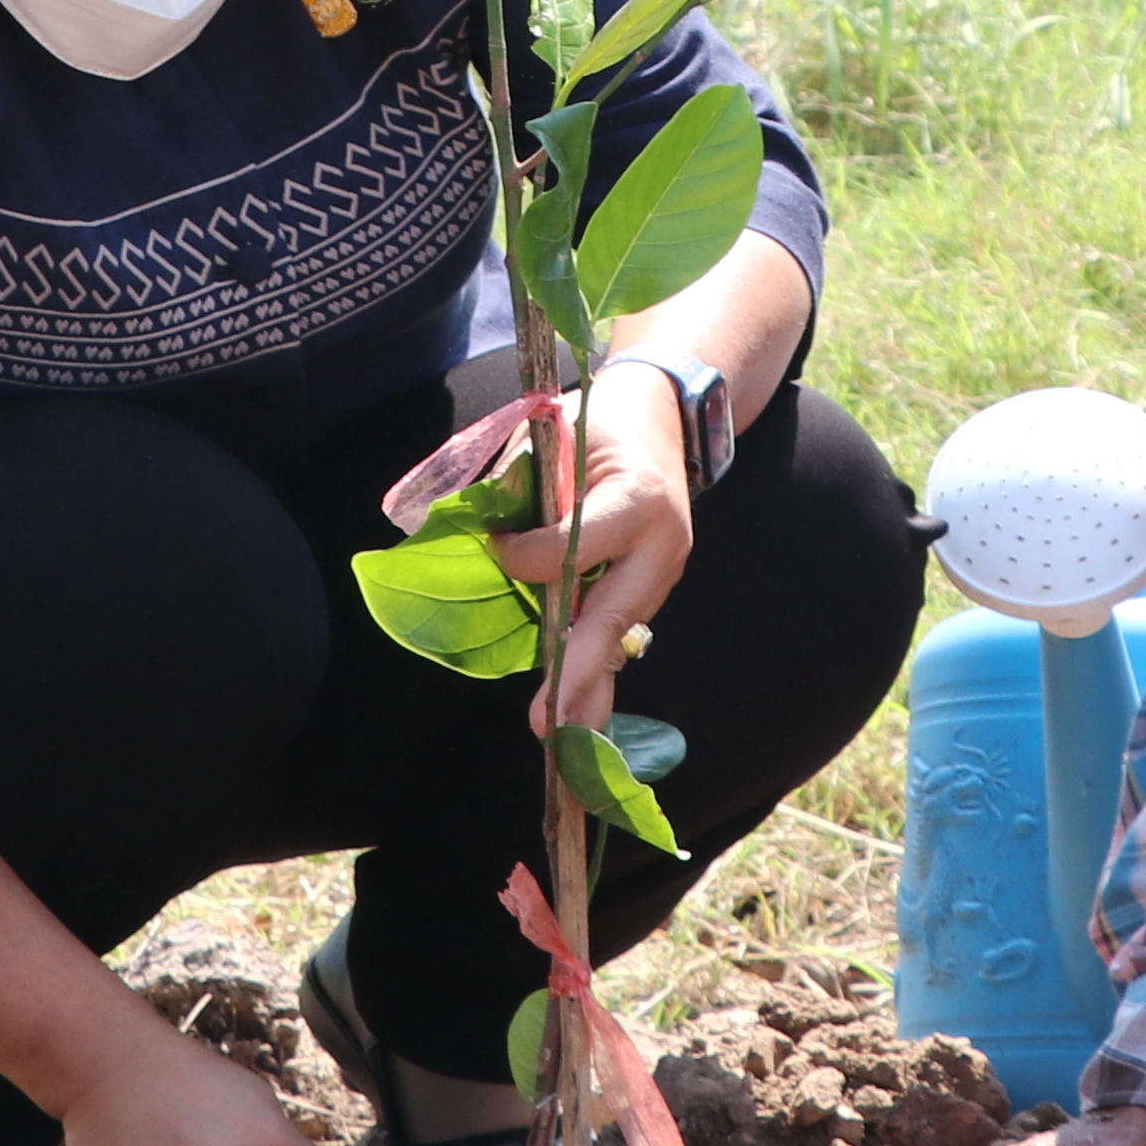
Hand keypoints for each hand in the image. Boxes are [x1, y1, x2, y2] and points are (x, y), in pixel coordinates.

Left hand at [502, 372, 700, 732]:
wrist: (663, 411)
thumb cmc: (597, 421)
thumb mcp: (555, 436)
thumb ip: (521, 489)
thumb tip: (479, 541)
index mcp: (636, 496)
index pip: (577, 546)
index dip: (530, 557)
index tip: (497, 547)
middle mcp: (661, 541)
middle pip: (613, 614)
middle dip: (578, 670)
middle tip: (548, 720)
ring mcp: (666, 567)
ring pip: (621, 632)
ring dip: (591, 686)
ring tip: (567, 734)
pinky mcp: (658, 582)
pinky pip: (623, 627)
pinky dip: (600, 666)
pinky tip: (585, 713)